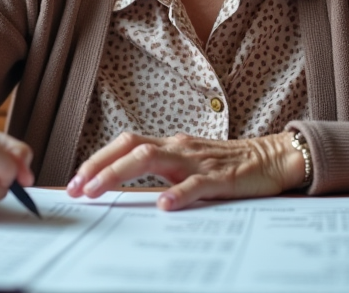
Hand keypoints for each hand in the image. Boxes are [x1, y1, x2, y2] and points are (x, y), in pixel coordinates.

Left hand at [65, 131, 305, 210]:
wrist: (273, 157)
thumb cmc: (228, 164)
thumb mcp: (188, 164)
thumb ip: (161, 171)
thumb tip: (124, 187)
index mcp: (170, 145)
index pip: (125, 144)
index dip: (98, 159)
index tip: (75, 181)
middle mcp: (179, 147)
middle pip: (131, 147)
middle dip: (99, 166)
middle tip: (76, 188)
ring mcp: (198, 160)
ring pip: (153, 158)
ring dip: (120, 173)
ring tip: (98, 190)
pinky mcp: (221, 177)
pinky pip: (195, 184)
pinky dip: (177, 193)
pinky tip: (163, 205)